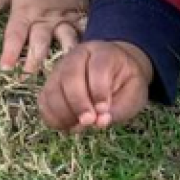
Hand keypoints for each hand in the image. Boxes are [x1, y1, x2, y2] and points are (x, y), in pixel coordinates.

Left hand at [0, 0, 88, 72]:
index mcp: (24, 11)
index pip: (15, 35)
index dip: (9, 52)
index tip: (5, 67)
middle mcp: (44, 19)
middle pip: (39, 45)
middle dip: (34, 63)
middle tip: (29, 77)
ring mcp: (64, 19)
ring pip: (64, 42)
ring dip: (63, 58)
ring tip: (65, 73)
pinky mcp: (80, 16)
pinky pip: (84, 32)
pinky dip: (86, 43)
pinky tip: (88, 56)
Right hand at [38, 40, 152, 131]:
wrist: (116, 71)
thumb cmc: (126, 82)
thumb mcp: (135, 92)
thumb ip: (120, 107)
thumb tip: (99, 122)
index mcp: (104, 52)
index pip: (98, 67)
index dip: (99, 90)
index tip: (104, 111)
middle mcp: (78, 56)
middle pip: (70, 75)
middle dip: (78, 102)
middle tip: (89, 122)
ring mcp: (61, 69)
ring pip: (53, 89)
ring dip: (63, 113)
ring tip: (79, 126)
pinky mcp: (51, 84)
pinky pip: (44, 101)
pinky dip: (52, 117)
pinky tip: (68, 125)